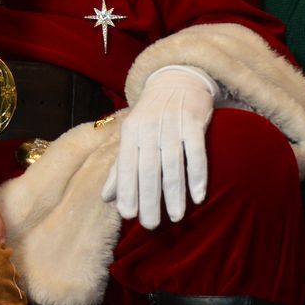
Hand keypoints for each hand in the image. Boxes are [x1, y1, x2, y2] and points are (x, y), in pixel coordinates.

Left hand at [100, 66, 214, 227]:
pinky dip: (197, 176)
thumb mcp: (131, 136)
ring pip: (172, 164)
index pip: (126, 166)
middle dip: (149, 198)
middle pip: (148, 168)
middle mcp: (149, 128)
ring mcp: (172, 124)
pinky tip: (197, 197)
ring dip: (174, 193)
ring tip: (175, 217)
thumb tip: (106, 198)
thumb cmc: (150, 115)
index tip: (128, 215)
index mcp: (130, 132)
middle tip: (151, 225)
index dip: (127, 190)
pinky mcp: (194, 122)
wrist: (176, 79)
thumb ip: (120, 167)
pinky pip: (196, 153)